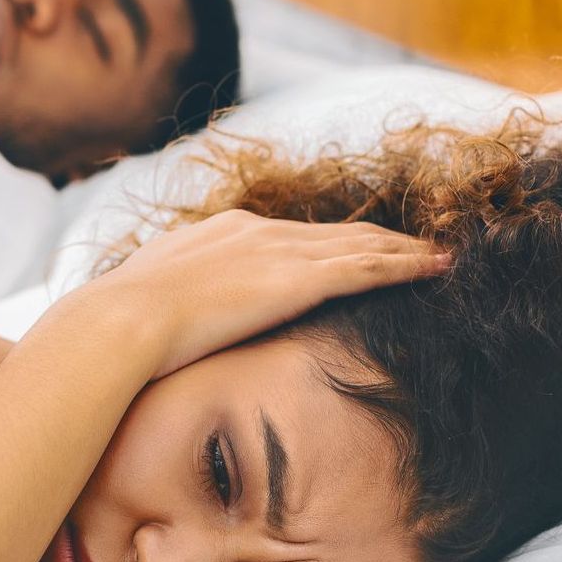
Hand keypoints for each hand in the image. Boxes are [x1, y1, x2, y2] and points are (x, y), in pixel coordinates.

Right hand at [85, 210, 447, 379]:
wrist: (121, 322)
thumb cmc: (119, 327)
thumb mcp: (148, 305)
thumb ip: (171, 307)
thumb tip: (160, 329)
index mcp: (222, 234)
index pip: (290, 236)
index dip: (327, 244)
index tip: (351, 250)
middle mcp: (259, 232)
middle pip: (335, 234)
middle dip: (378, 240)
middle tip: (416, 246)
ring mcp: (283, 252)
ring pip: (363, 245)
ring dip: (405, 249)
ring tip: (441, 253)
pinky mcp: (302, 280)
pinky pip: (371, 268)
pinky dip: (409, 265)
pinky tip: (441, 266)